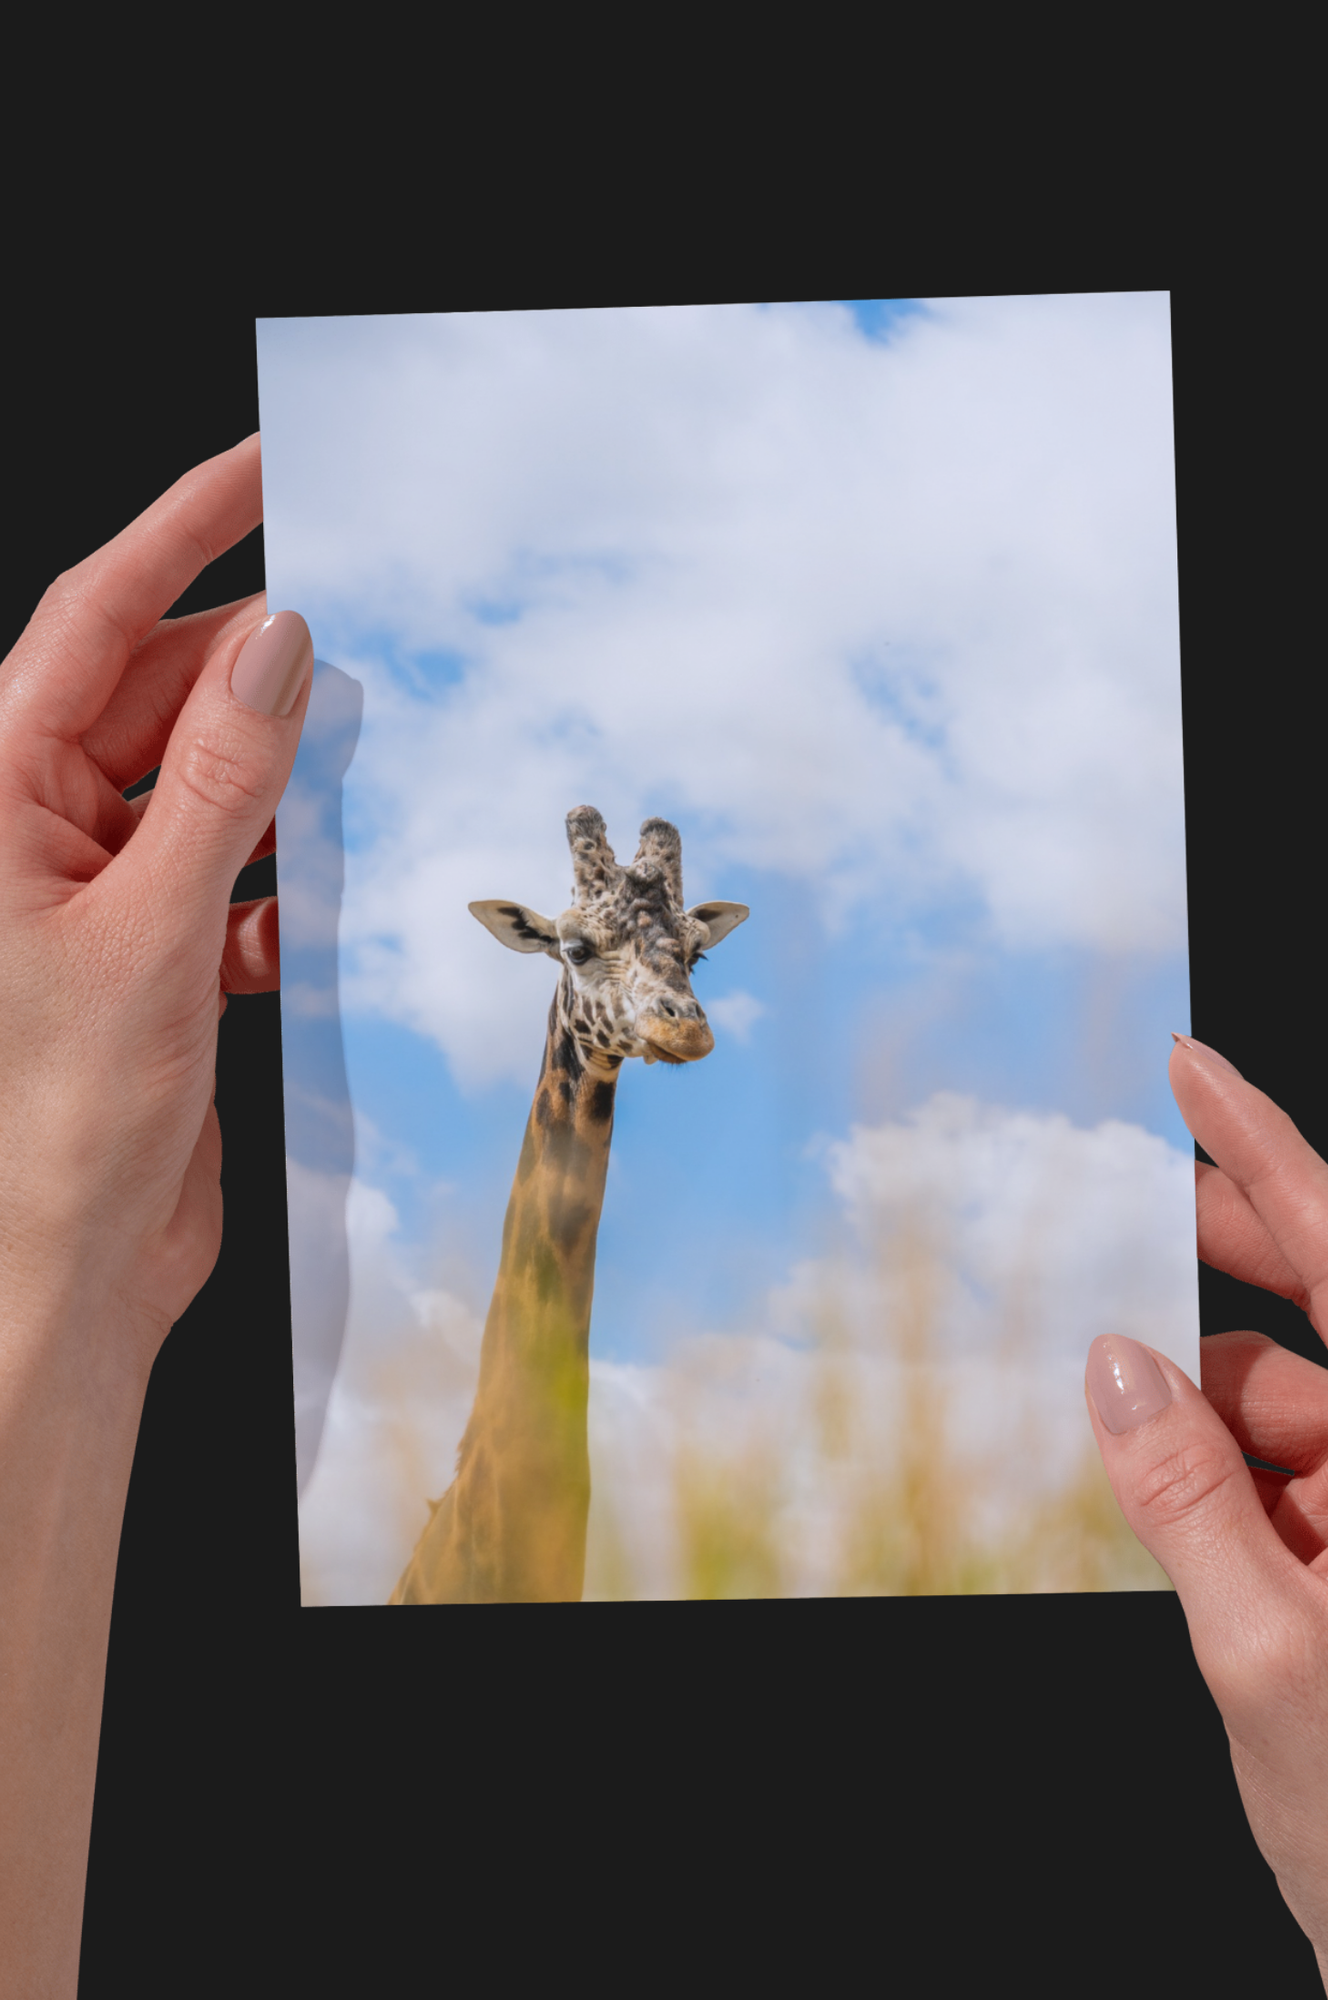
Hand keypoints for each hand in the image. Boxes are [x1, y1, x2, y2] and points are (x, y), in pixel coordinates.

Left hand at [0, 434, 309, 1356]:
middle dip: (255, 663)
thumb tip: (279, 644)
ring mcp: (96, 887)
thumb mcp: (151, 931)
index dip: (182, 531)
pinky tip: (314, 905)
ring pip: (205, 779)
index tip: (266, 467)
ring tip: (363, 759)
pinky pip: (232, 867)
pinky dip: (283, 876)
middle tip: (362, 629)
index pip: (91, 621)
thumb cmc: (54, 1126)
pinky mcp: (154, 949)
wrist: (64, 1274)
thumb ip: (221, 780)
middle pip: (155, 691)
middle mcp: (35, 826)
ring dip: (282, 777)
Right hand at [1087, 1036, 1327, 1999]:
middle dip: (1230, 1247)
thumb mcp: (1259, 1652)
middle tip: (1125, 1194)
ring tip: (1118, 1422)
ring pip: (1288, 1394)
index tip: (1196, 1072)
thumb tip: (1115, 1360)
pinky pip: (1279, 1460)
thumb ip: (1184, 1492)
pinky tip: (1158, 1488)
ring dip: (1201, 1397)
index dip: (1270, 1153)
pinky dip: (1212, 1458)